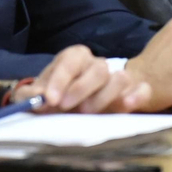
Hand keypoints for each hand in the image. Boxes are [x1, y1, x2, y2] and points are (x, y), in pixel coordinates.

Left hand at [15, 46, 146, 113]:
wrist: (70, 106)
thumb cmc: (52, 97)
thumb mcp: (35, 95)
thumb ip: (30, 95)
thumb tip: (37, 99)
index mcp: (74, 58)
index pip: (70, 61)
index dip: (60, 79)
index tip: (50, 99)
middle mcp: (96, 65)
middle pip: (98, 68)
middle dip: (82, 88)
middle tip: (66, 107)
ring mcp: (116, 79)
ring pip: (120, 78)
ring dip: (105, 96)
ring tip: (89, 113)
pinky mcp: (130, 95)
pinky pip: (142, 89)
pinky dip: (137, 95)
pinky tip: (127, 105)